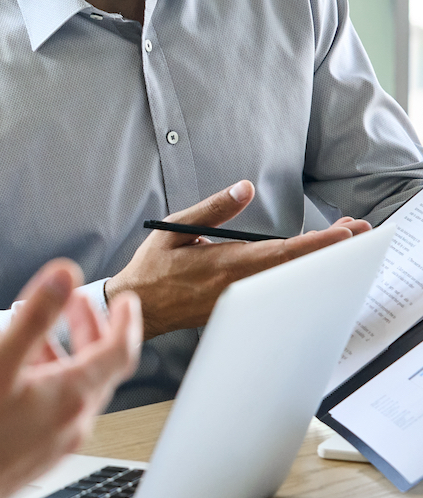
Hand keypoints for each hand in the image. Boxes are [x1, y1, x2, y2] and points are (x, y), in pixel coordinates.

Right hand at [0, 259, 141, 497]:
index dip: (126, 320)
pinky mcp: (37, 453)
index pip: (120, 350)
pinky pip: (56, 408)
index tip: (126, 299)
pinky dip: (47, 380)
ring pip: (76, 388)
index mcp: (71, 395)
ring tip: (38, 331)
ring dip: (65, 353)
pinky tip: (15, 373)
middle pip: (99, 367)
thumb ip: (34, 315)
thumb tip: (65, 275)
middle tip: (76, 302)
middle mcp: (72, 421)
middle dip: (91, 329)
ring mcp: (56, 441)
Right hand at [104, 181, 369, 340]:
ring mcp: (241, 300)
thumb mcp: (175, 228)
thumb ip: (212, 208)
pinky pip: (276, 290)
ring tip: (344, 239)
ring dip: (318, 260)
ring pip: (289, 280)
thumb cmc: (153, 267)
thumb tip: (244, 189)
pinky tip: (312, 262)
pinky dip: (298, 274)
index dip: (316, 245)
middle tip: (359, 231)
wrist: (138, 308)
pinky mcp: (239, 307)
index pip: (281, 253)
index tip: (343, 234)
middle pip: (295, 268)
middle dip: (330, 250)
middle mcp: (238, 285)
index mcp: (224, 264)